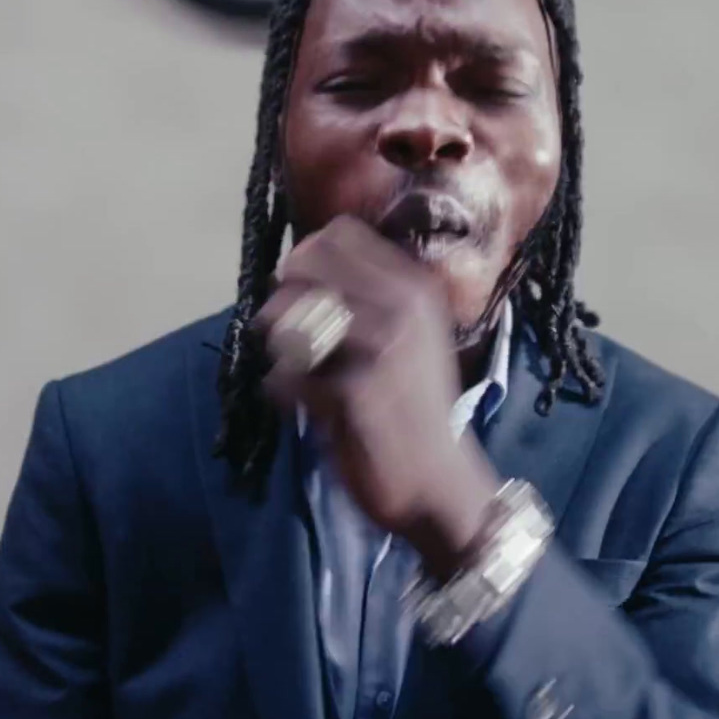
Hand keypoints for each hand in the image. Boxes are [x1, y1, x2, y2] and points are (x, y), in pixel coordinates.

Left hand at [253, 216, 501, 579]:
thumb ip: (364, 300)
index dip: (307, 258)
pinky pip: (284, 374)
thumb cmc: (413, 411)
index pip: (339, 233)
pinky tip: (304, 407)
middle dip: (284, 296)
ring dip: (279, 344)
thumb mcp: (405, 339)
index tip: (305, 293)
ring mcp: (381, 346)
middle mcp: (403, 305)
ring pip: (289, 314)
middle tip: (290, 336)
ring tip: (296, 371)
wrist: (438, 485)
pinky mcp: (355, 391)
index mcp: (415, 288)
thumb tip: (296, 268)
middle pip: (305, 262)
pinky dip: (282, 390)